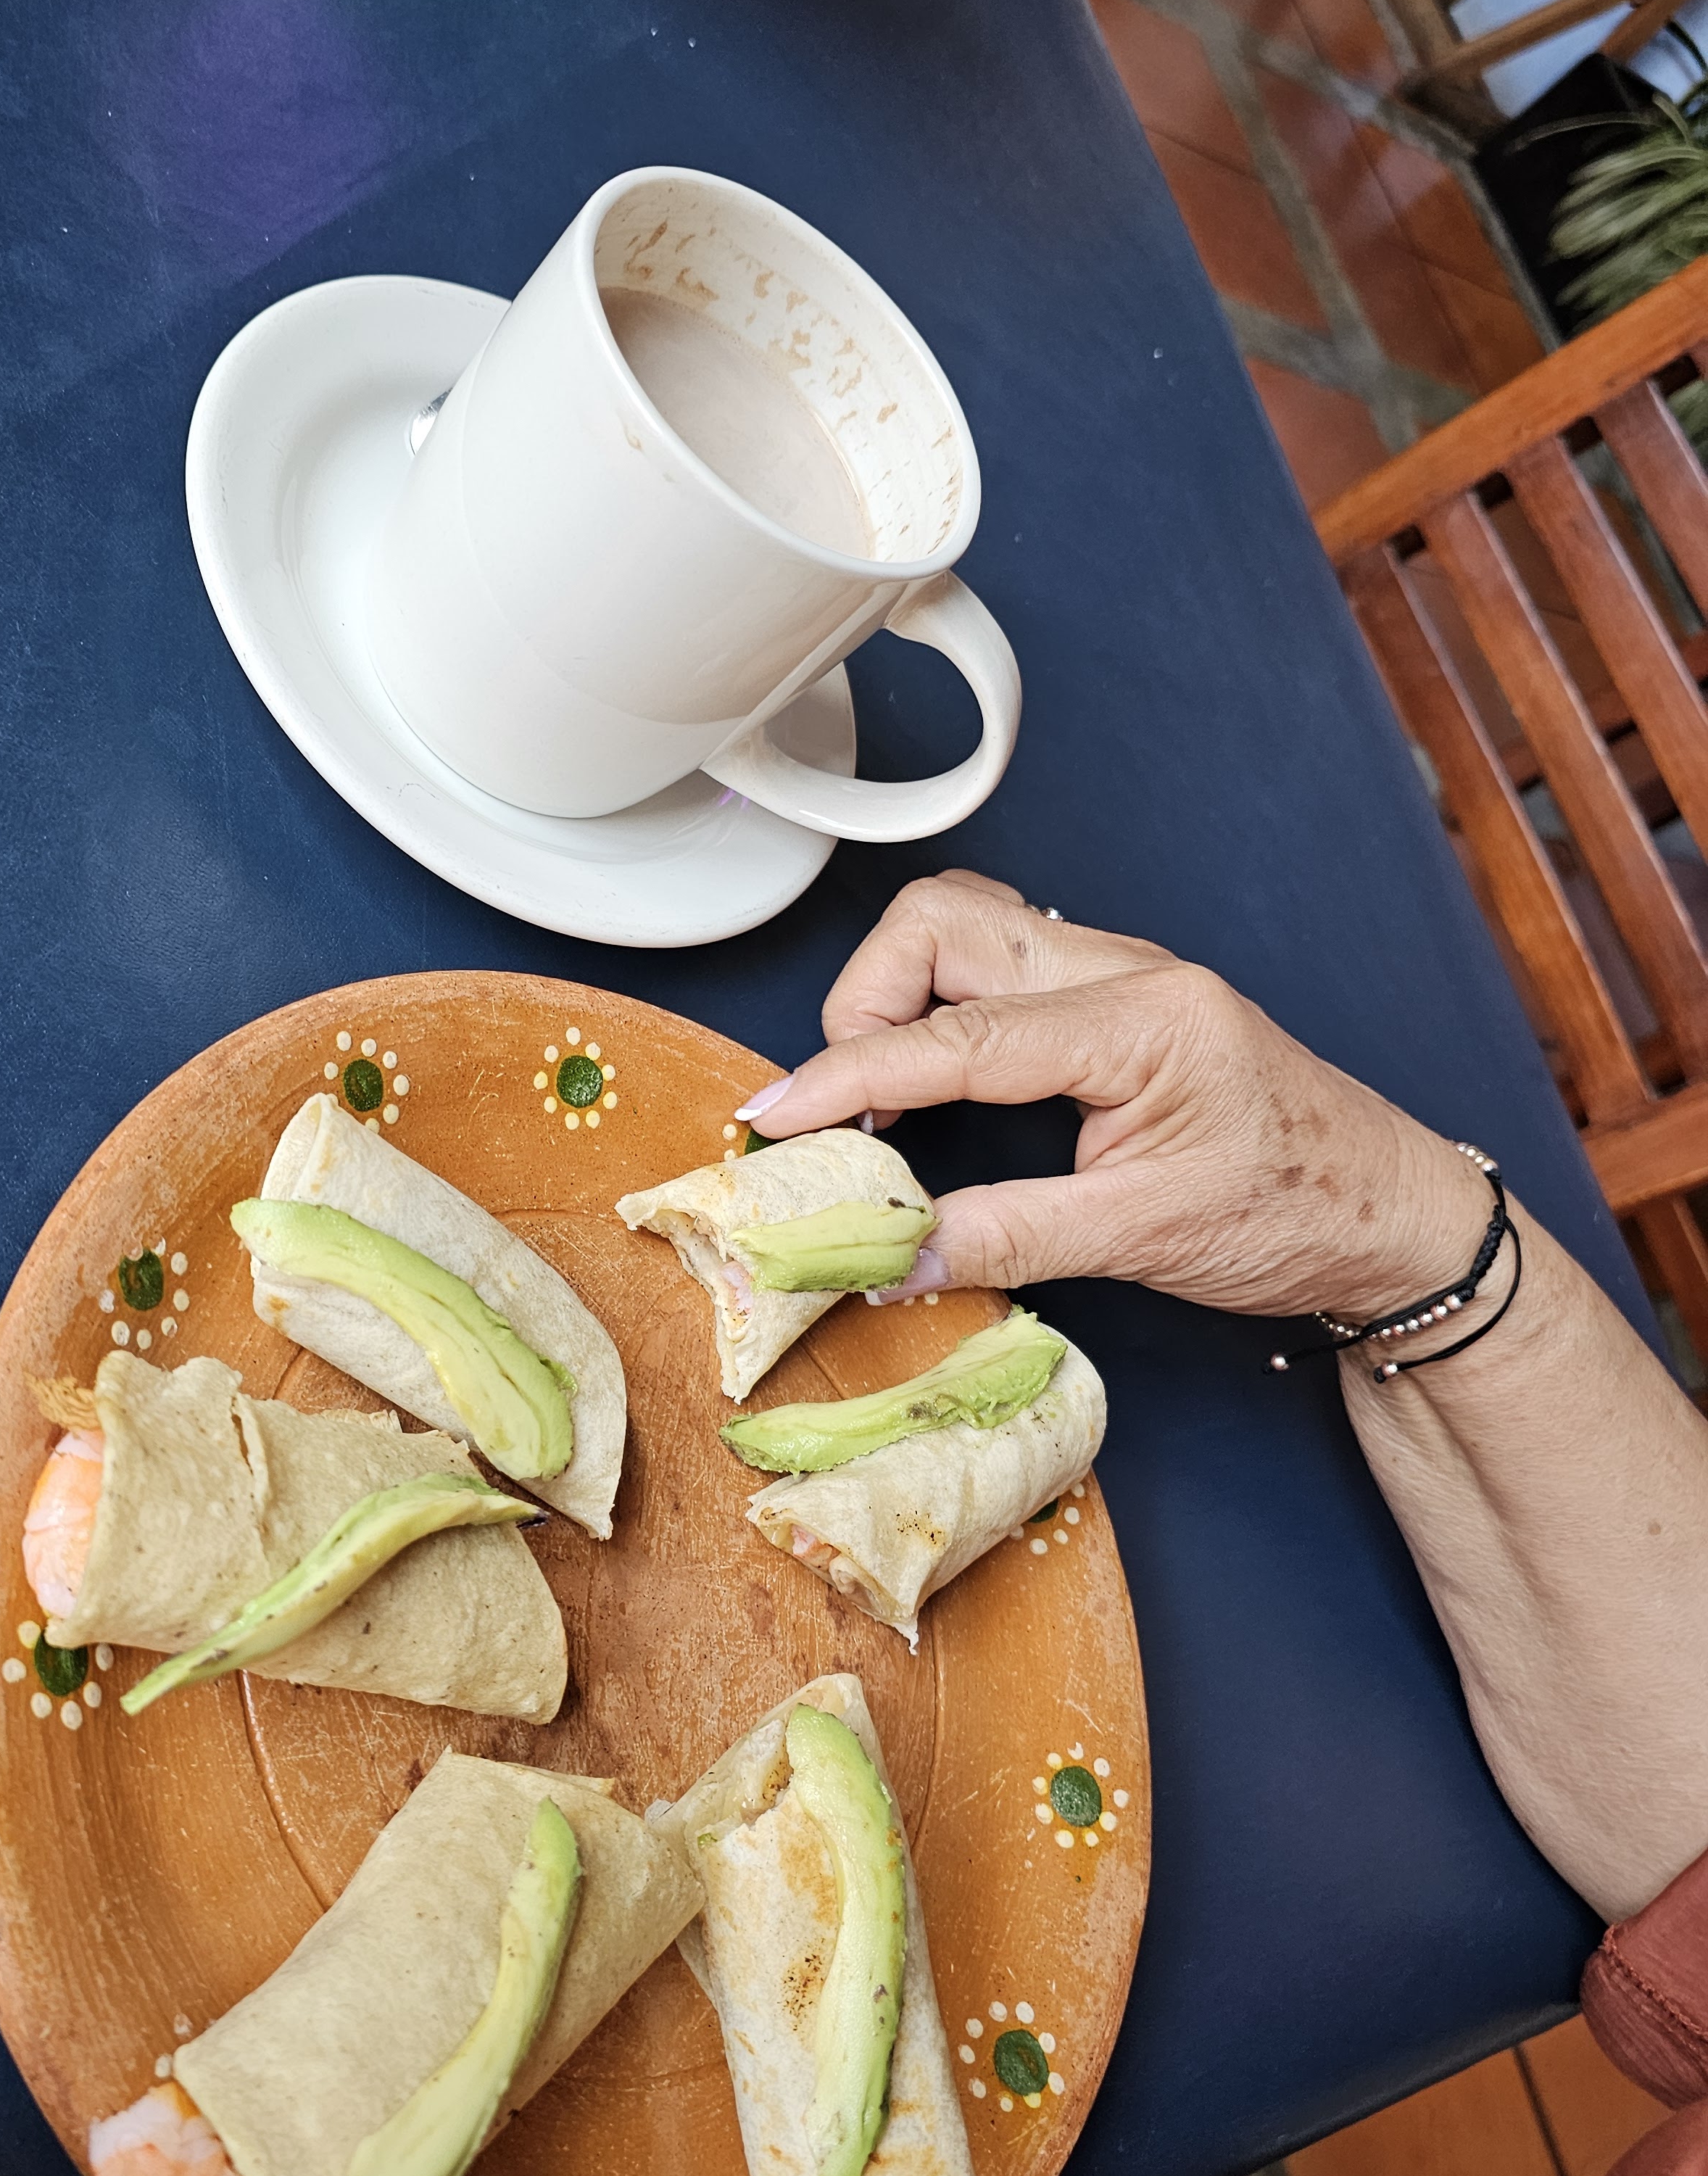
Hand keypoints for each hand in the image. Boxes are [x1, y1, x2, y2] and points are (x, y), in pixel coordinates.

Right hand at [738, 872, 1490, 1322]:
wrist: (1392, 1214)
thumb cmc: (1301, 1213)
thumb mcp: (1144, 1242)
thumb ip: (1006, 1238)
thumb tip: (889, 1253)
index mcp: (1143, 1019)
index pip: (958, 1032)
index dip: (851, 1073)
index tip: (781, 1119)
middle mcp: (1127, 970)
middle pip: (944, 922)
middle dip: (868, 1003)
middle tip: (852, 1109)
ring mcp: (1120, 973)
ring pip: (964, 927)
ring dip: (900, 998)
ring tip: (887, 1098)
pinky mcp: (1113, 998)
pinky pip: (997, 964)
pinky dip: (939, 1011)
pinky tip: (936, 1082)